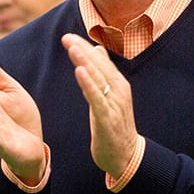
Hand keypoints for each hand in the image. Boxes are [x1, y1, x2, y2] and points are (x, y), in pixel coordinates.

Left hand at [61, 33, 138, 177]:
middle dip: (82, 50)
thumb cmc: (116, 127)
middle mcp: (119, 90)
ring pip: (98, 78)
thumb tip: (98, 50)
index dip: (85, 48)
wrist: (127, 156)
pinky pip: (97, 97)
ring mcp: (114, 103)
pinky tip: (79, 71)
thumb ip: (103, 74)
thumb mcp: (109, 97)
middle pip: (99, 66)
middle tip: (66, 37)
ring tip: (72, 48)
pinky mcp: (108, 117)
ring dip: (85, 61)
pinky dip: (88, 83)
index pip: (100, 61)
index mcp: (118, 85)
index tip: (69, 37)